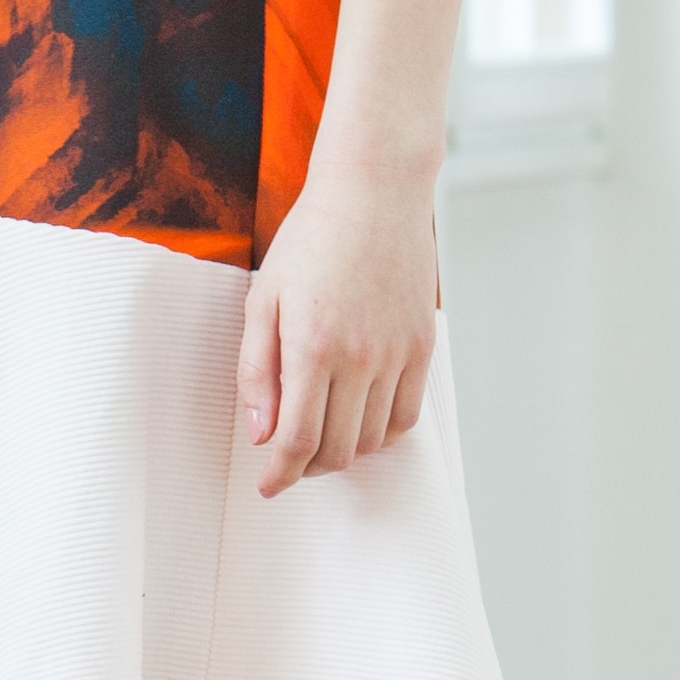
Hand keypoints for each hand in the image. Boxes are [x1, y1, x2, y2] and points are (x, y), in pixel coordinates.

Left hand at [239, 161, 440, 497]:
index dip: (280, 474)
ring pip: (372, 440)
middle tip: (288, 460)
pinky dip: (380, 433)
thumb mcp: (263, 299)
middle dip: (307, 467)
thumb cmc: (311, 240)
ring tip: (320, 437)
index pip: (297, 440)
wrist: (374, 193)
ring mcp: (397, 354)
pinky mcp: (423, 347)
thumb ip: (256, 371)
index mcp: (311, 346)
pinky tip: (358, 420)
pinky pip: (405, 416)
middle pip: (336, 450)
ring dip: (343, 452)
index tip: (268, 487)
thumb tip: (261, 434)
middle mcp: (359, 357)